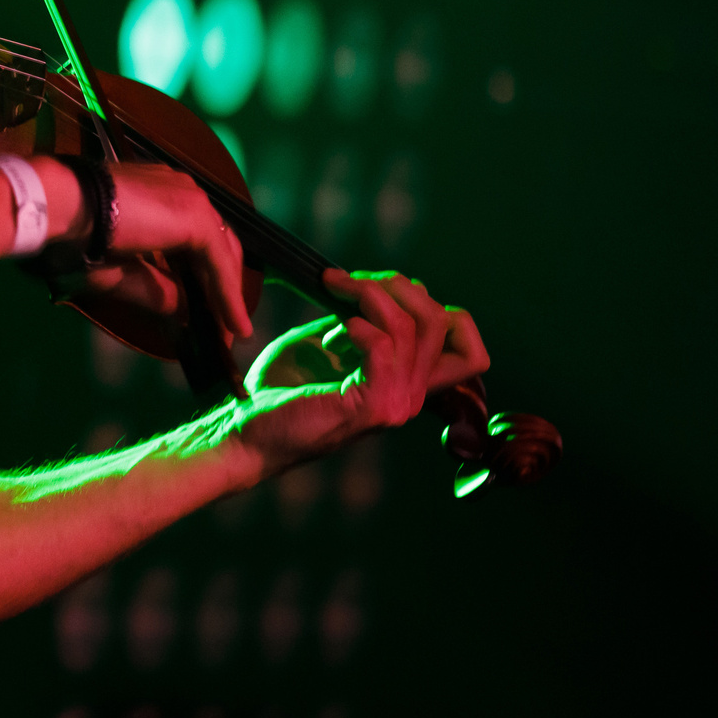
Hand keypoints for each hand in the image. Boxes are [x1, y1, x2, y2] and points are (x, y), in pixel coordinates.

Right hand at [45, 161, 250, 345]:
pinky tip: (232, 322)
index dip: (203, 277)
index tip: (206, 313)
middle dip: (222, 287)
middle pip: (217, 244)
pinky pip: (220, 261)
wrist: (62, 208)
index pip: (195, 239)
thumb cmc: (76, 237)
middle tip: (224, 326)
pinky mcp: (196, 215)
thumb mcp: (121, 273)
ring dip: (227, 293)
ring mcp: (191, 199)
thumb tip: (187, 315)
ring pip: (222, 252)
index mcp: (160, 197)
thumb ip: (159, 290)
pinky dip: (228, 293)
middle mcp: (181, 191)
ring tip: (232, 331)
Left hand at [231, 269, 490, 479]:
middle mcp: (413, 397)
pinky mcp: (372, 407)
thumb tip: (378, 287)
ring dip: (370, 293)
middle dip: (396, 285)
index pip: (469, 346)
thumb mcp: (327, 346)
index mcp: (409, 384)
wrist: (249, 436)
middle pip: (444, 321)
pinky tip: (332, 330)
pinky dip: (359, 325)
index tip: (379, 289)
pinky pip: (385, 347)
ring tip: (332, 287)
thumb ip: (359, 320)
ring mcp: (397, 404)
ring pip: (414, 326)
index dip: (432, 304)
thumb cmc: (280, 392)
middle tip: (348, 280)